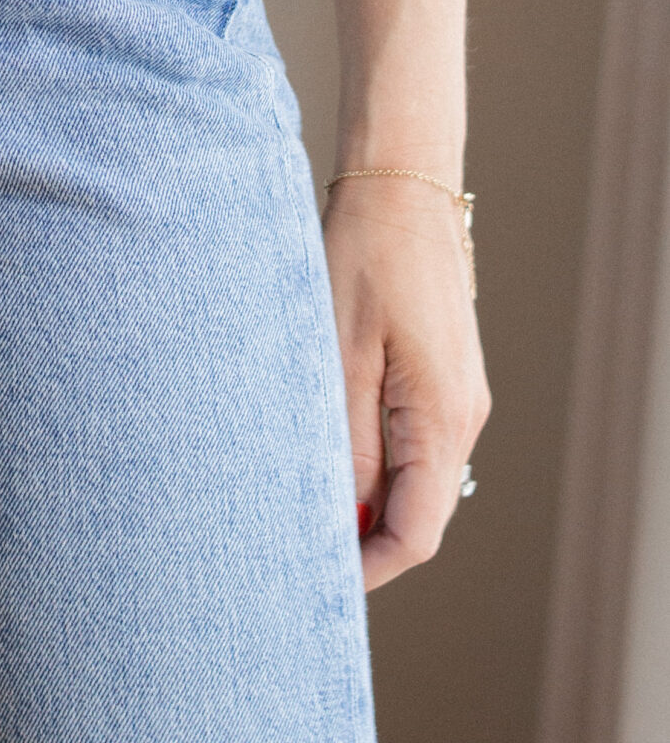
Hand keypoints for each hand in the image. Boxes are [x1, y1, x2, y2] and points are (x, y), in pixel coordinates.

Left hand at [322, 177, 489, 588]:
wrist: (399, 182)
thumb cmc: (365, 256)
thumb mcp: (341, 355)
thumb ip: (348, 444)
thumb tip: (344, 519)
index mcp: (442, 420)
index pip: (416, 535)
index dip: (366, 567)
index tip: (311, 570)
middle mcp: (462, 417)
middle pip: (417, 512)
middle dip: (360, 533)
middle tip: (291, 531)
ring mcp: (457, 394)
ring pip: (413, 475)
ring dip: (363, 489)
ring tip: (296, 481)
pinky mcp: (441, 372)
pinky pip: (411, 437)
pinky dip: (372, 452)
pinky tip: (324, 434)